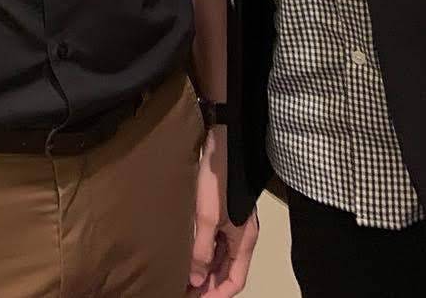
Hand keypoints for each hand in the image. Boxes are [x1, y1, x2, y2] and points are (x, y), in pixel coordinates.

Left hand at [188, 127, 258, 294]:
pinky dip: (203, 251)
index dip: (217, 295)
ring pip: (220, 256)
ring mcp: (232, 222)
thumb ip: (202, 250)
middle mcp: (241, 235)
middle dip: (208, 284)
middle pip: (227, 270)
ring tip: (182, 275)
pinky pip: (215, 240)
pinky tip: (186, 252)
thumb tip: (196, 278)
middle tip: (184, 289)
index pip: (235, 281)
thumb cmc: (219, 177)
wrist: (223, 142)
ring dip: (204, 268)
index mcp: (244, 240)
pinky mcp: (222, 211)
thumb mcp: (206, 217)